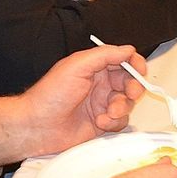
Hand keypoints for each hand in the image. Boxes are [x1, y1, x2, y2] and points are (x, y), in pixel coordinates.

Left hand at [0, 44, 143, 164]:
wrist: (36, 126)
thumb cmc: (50, 95)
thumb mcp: (77, 66)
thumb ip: (105, 55)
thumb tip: (128, 50)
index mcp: (95, 67)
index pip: (124, 61)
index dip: (135, 64)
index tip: (140, 70)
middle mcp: (101, 85)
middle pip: (131, 82)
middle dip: (134, 87)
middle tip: (130, 94)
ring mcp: (102, 104)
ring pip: (128, 103)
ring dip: (122, 107)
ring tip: (108, 112)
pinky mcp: (102, 123)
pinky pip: (120, 122)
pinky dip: (114, 122)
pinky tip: (100, 122)